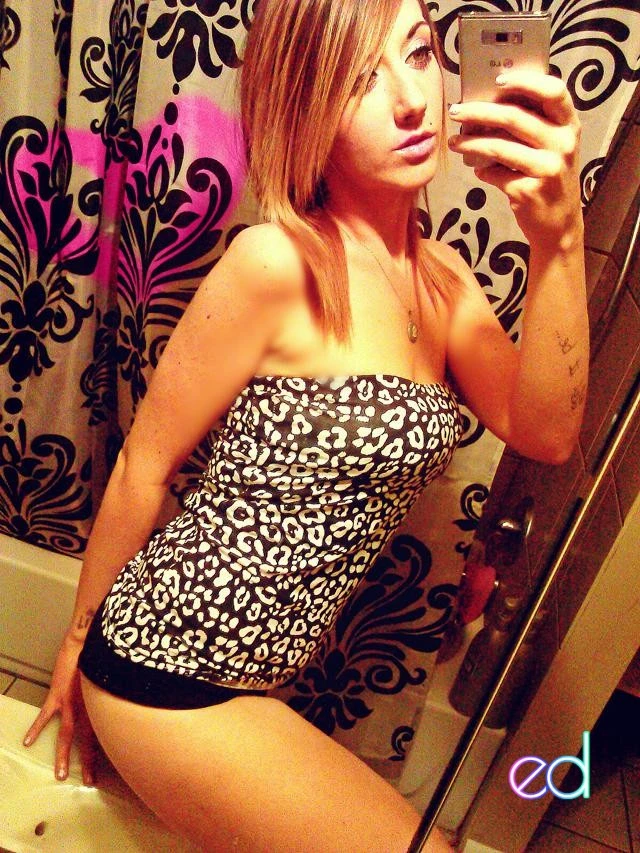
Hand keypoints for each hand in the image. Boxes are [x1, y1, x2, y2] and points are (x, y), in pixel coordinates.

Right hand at [23, 633, 99, 784]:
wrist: (87, 642)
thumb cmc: (104, 658)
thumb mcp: (112, 680)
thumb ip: (112, 696)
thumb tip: (119, 708)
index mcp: (100, 707)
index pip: (104, 735)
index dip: (104, 753)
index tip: (107, 768)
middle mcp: (86, 709)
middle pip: (87, 742)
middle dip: (89, 763)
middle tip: (90, 782)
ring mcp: (70, 704)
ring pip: (66, 736)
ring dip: (63, 756)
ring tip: (60, 775)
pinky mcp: (56, 695)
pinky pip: (45, 716)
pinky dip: (36, 728)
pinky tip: (26, 741)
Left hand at [447, 71, 582, 249]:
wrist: (560, 223)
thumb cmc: (550, 177)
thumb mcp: (553, 147)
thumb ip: (534, 124)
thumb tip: (489, 102)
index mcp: (569, 125)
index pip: (553, 91)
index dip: (525, 81)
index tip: (497, 81)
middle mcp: (563, 144)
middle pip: (514, 117)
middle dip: (478, 111)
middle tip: (456, 111)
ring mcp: (547, 169)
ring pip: (498, 147)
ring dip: (470, 143)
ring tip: (454, 142)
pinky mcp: (529, 192)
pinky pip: (494, 174)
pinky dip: (482, 171)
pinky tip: (478, 171)